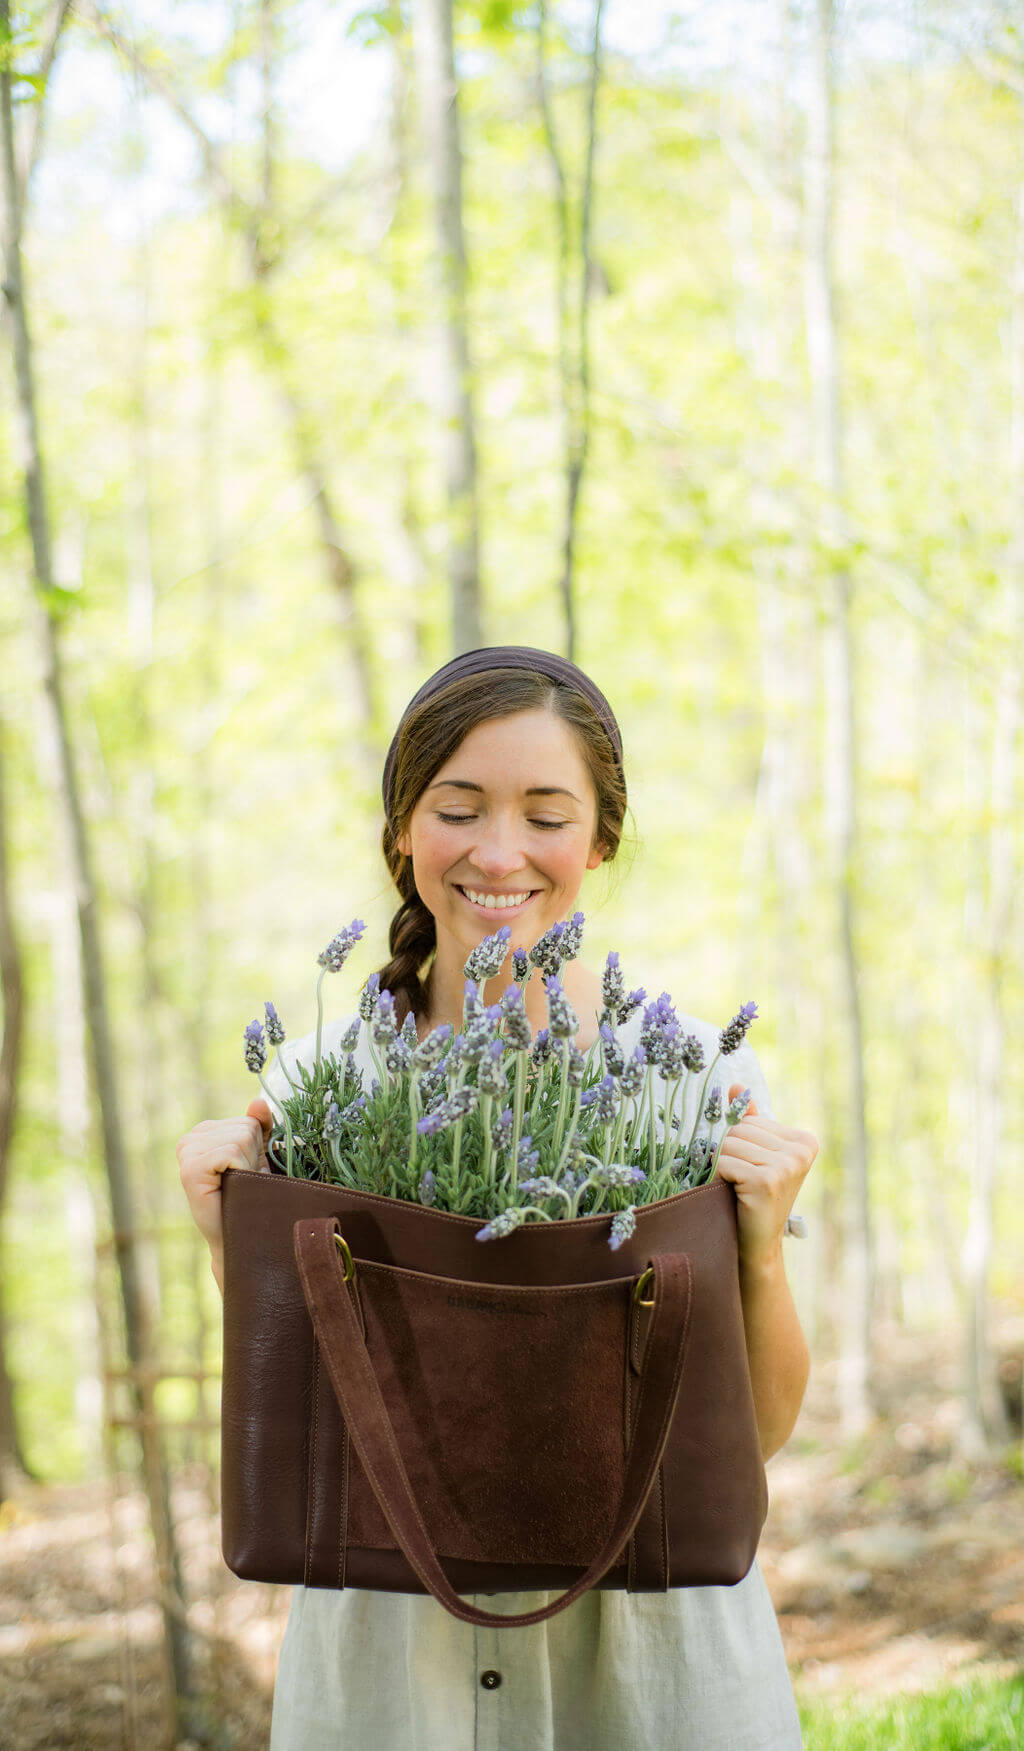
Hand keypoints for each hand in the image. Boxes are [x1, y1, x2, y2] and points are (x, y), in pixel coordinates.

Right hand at [176, 1099, 274, 1264]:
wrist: (238, 1237)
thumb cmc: (248, 1198)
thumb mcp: (257, 1156)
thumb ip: (259, 1127)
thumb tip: (258, 1101)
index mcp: (204, 1132)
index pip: (247, 1121)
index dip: (256, 1149)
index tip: (245, 1172)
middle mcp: (190, 1138)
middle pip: (246, 1128)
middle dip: (253, 1157)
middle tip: (242, 1183)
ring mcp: (187, 1152)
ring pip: (241, 1138)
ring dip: (247, 1166)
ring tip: (236, 1187)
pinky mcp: (190, 1168)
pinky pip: (232, 1151)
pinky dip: (240, 1171)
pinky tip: (228, 1188)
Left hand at [714, 1084, 816, 1266]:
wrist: (755, 1244)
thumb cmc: (753, 1197)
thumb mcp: (757, 1156)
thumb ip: (750, 1121)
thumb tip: (734, 1085)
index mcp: (804, 1141)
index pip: (750, 1121)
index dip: (739, 1144)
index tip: (752, 1170)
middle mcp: (801, 1151)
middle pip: (739, 1129)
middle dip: (728, 1153)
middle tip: (740, 1181)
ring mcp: (787, 1166)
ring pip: (729, 1143)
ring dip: (722, 1165)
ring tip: (737, 1187)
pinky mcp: (768, 1180)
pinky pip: (725, 1161)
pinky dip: (719, 1176)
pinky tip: (734, 1194)